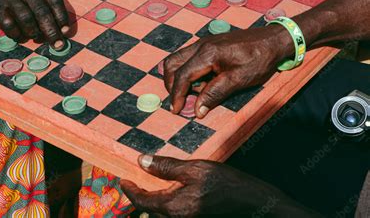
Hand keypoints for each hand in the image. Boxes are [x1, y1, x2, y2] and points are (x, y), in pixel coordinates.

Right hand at [0, 0, 68, 47]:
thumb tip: (62, 22)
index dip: (61, 17)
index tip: (65, 31)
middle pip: (41, 12)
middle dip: (52, 32)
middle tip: (58, 44)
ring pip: (27, 20)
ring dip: (34, 33)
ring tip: (37, 37)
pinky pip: (10, 26)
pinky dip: (17, 34)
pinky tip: (20, 36)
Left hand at [120, 155, 317, 216]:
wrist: (251, 201)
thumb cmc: (224, 183)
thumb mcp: (194, 169)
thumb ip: (166, 166)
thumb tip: (142, 161)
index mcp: (173, 207)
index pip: (142, 201)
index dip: (130, 190)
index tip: (123, 180)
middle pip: (149, 211)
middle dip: (139, 199)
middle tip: (133, 184)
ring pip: (160, 214)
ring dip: (150, 203)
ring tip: (148, 188)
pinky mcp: (194, 217)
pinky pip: (172, 214)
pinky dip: (164, 205)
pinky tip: (169, 192)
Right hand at [164, 25, 292, 117]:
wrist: (273, 39)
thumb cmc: (259, 59)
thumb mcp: (238, 80)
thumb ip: (215, 93)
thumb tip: (197, 110)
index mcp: (207, 54)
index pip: (182, 76)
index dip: (176, 95)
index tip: (176, 110)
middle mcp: (200, 45)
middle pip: (172, 64)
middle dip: (171, 85)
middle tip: (178, 102)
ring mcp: (203, 42)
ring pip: (177, 59)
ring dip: (176, 77)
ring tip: (188, 93)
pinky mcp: (208, 44)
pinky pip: (187, 56)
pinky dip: (185, 70)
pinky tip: (198, 82)